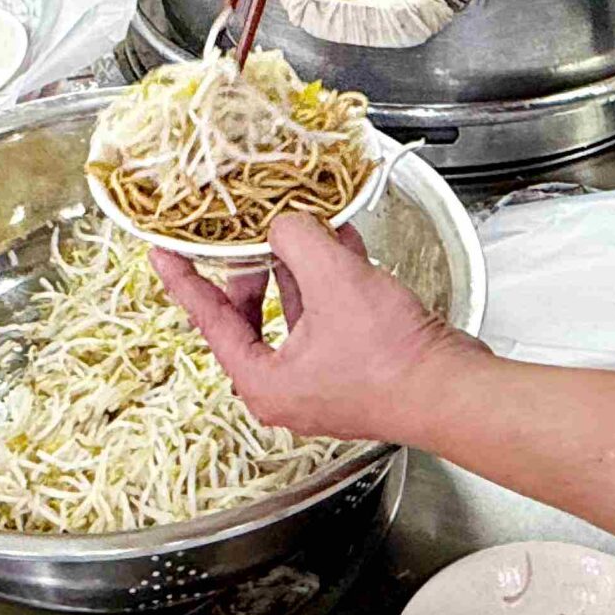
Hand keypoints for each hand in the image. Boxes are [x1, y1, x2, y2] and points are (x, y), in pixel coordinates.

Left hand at [153, 215, 487, 441]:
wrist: (452, 391)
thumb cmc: (391, 358)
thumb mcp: (332, 281)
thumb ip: (297, 240)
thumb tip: (284, 223)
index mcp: (263, 381)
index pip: (208, 321)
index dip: (184, 280)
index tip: (162, 252)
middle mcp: (286, 388)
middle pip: (250, 317)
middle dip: (254, 269)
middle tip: (249, 237)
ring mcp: (322, 379)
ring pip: (294, 313)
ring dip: (299, 268)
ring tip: (301, 227)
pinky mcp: (355, 367)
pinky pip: (328, 316)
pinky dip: (330, 281)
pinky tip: (342, 244)